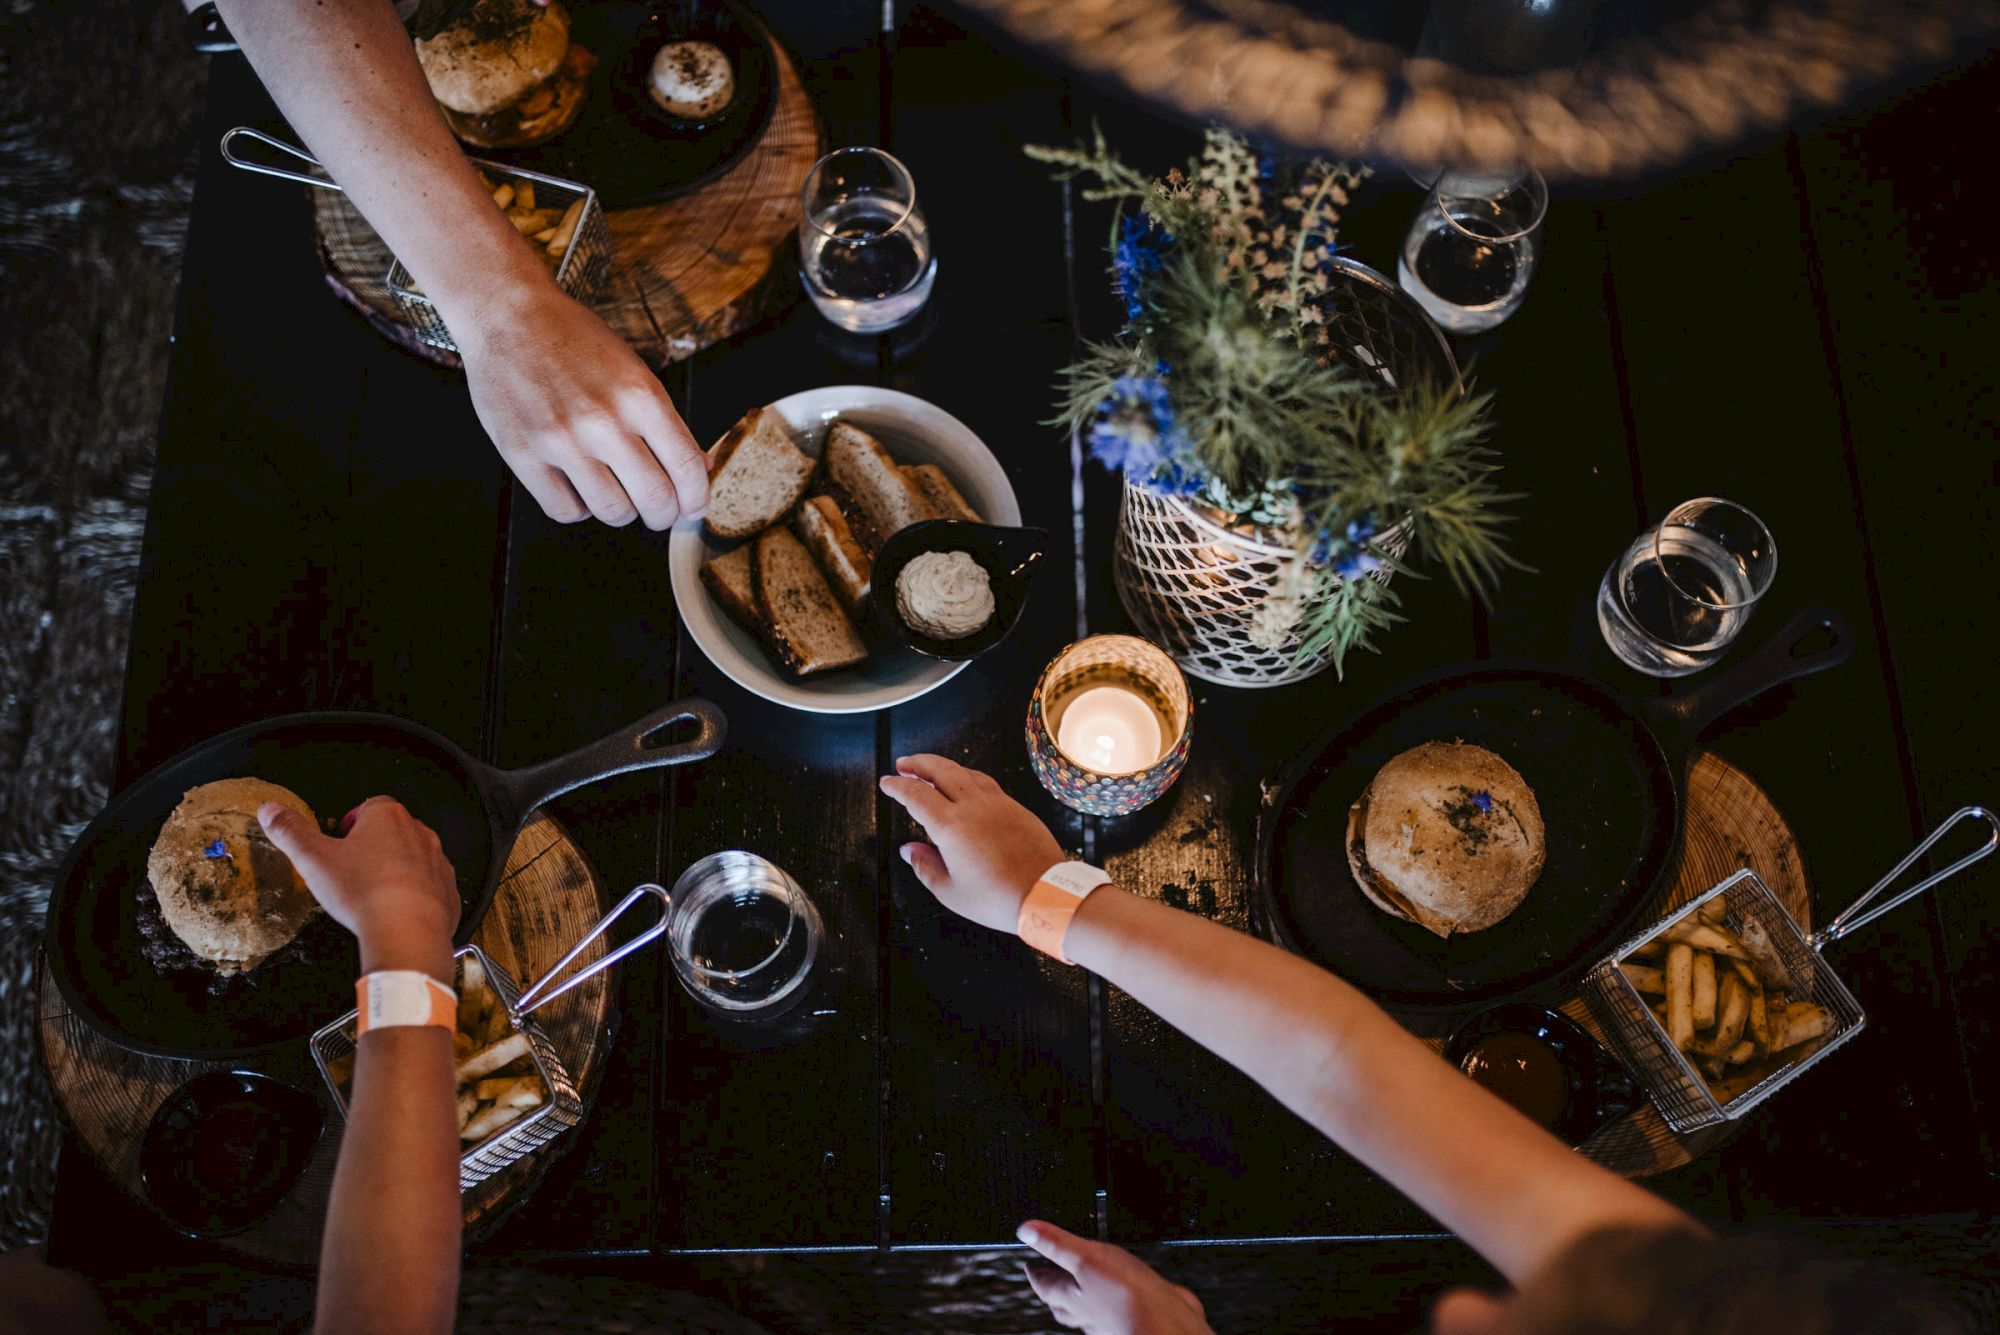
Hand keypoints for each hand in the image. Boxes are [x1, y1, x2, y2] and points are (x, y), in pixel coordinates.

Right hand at [258, 796, 459, 976]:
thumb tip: (271, 811)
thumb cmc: (364, 892)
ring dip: (395, 868)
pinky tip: (394, 910)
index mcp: (386, 817)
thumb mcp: (313, 858)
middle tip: (351, 867)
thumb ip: (290, 832)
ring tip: (371, 891)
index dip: (352, 821)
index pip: (369, 806)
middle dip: (373, 845)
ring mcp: (437, 861)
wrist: (407, 930)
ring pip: (413, 857)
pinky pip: (430, 886)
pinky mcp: (447, 889)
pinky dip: (414, 894)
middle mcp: (419, 833)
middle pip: (393, 830)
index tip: (340, 838)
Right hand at [452, 282, 708, 528]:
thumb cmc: (573, 340)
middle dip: (664, 514)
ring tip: (614, 490)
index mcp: (640, 396)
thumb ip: (665, 422)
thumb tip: (698, 469)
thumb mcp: (633, 369)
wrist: (508, 316)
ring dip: (621, 510)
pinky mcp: (522, 454)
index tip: (694, 507)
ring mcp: (561, 441)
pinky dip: (578, 507)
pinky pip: (565, 510)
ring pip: (613, 512)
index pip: (686, 467)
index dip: (696, 499)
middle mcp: (603, 421)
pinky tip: (577, 486)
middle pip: (655, 500)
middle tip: (658, 510)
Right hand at [877, 755, 1066, 932]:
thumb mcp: (951, 892)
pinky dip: (968, 776)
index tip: (888, 783)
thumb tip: (910, 851)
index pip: (916, 795)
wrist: (1046, 894)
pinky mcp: (1015, 807)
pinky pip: (986, 782)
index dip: (898, 786)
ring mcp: (997, 803)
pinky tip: (966, 784)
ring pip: (965, 772)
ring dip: (943, 766)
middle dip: (918, 763)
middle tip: (904, 764)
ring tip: (931, 770)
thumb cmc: (1000, 898)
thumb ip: (925, 867)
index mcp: (951, 827)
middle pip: (940, 770)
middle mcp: (973, 807)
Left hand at [1016, 1220, 1212, 1334]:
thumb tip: (1026, 1231)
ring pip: (1089, 1308)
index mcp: (1071, 1297)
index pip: (1044, 1285)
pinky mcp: (1135, 1314)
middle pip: (1062, 1303)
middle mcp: (1089, 1311)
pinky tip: (1123, 1289)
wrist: (1165, 1324)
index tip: (1030, 1263)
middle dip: (1055, 1289)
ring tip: (1083, 1283)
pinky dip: (1115, 1297)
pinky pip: (1117, 1306)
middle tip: (1049, 1276)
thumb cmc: (1125, 1298)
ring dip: (1084, 1296)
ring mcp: (1111, 1316)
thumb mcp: (1085, 1258)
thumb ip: (1056, 1243)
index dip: (1035, 1272)